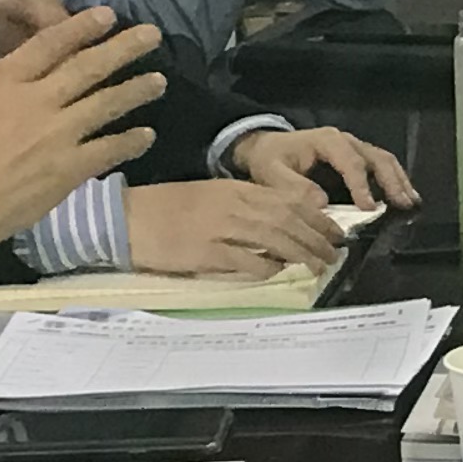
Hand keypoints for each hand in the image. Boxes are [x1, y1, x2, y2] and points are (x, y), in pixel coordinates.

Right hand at [0, 6, 164, 285]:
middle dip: (123, 48)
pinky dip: (130, 142)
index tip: (108, 15)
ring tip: (159, 80)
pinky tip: (148, 135)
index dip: (81, 27)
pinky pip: (108, 150)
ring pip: (106, 104)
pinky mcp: (69, 168)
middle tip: (152, 35)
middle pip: (88, 68)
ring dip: (135, 90)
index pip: (49, 44)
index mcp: (1, 81)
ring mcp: (57, 134)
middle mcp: (36, 100)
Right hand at [126, 175, 341, 277]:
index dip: (316, 216)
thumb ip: (244, 207)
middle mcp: (232, 204)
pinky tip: (278, 272)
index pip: (287, 199)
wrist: (126, 218)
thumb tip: (280, 226)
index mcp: (234, 189)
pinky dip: (267, 267)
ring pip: (274, 238)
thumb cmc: (167, 209)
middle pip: (288, 218)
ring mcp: (219, 228)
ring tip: (320, 266)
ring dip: (302, 253)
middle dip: (317, 237)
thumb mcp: (210, 196)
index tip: (335, 231)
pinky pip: (246, 261)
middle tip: (336, 253)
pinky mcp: (206, 253)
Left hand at [232, 124, 415, 211]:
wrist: (266, 147)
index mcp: (327, 141)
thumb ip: (294, 187)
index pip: (351, 163)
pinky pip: (382, 165)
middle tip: (403, 205)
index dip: (362, 185)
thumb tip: (322, 204)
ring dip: (399, 181)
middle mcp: (346, 141)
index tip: (369, 208)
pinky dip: (395, 180)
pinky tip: (404, 198)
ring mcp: (355, 147)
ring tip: (410, 203)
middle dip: (392, 182)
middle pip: (377, 158)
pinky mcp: (357, 158)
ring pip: (385, 160)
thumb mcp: (272, 173)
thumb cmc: (270, 159)